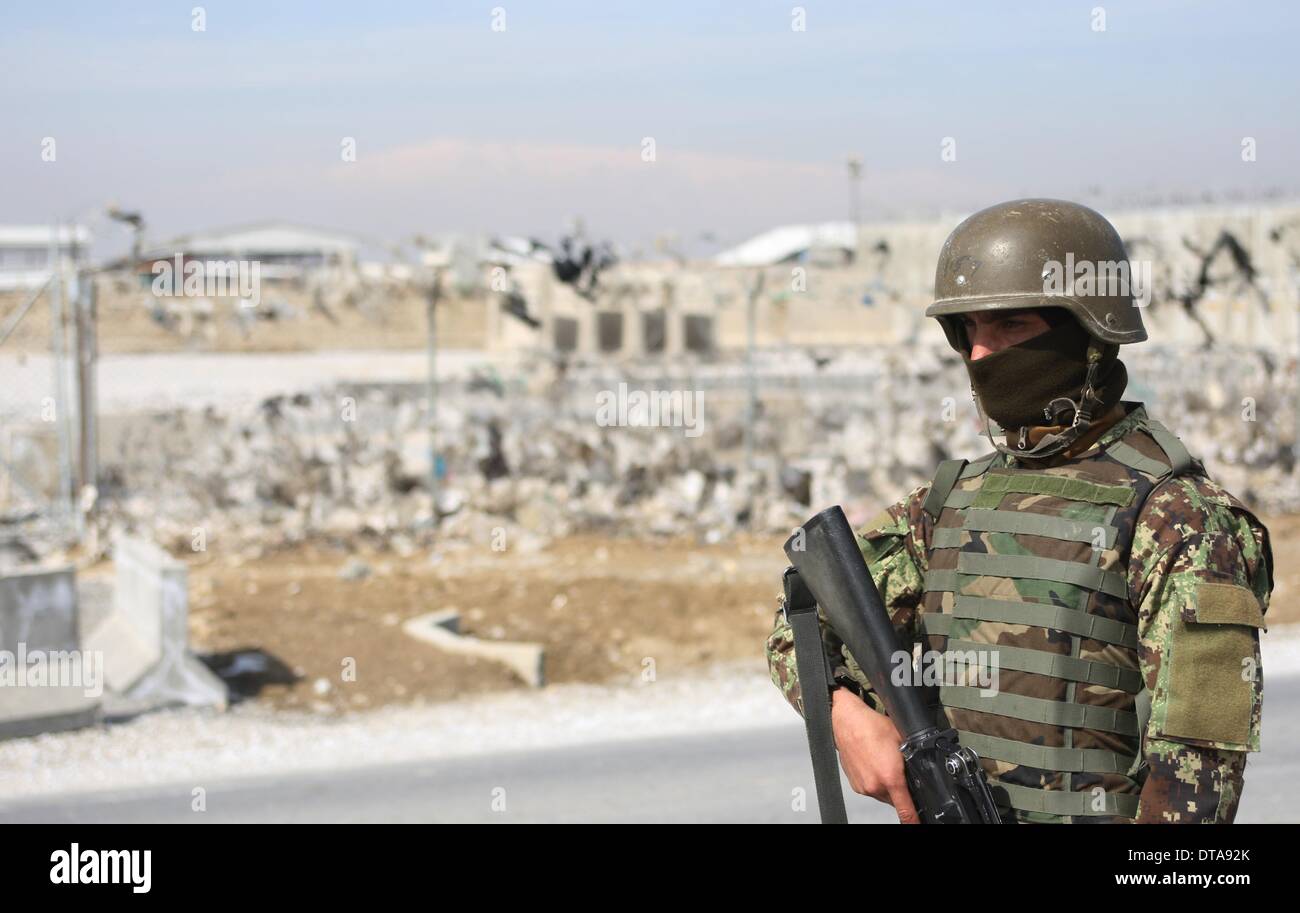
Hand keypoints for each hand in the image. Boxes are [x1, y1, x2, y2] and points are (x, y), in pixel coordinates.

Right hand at [830, 688, 918, 823]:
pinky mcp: (855, 784)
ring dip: (887, 786)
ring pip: (883, 795)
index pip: (906, 810)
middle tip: (898, 771)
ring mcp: (864, 786)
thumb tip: (922, 772)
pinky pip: (871, 789)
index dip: (914, 820)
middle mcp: (876, 786)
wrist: (847, 722)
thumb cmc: (872, 727)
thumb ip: (914, 760)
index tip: (917, 822)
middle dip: (901, 791)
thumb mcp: (903, 741)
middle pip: (895, 801)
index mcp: (891, 778)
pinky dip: (875, 781)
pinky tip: (874, 764)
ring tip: (883, 763)